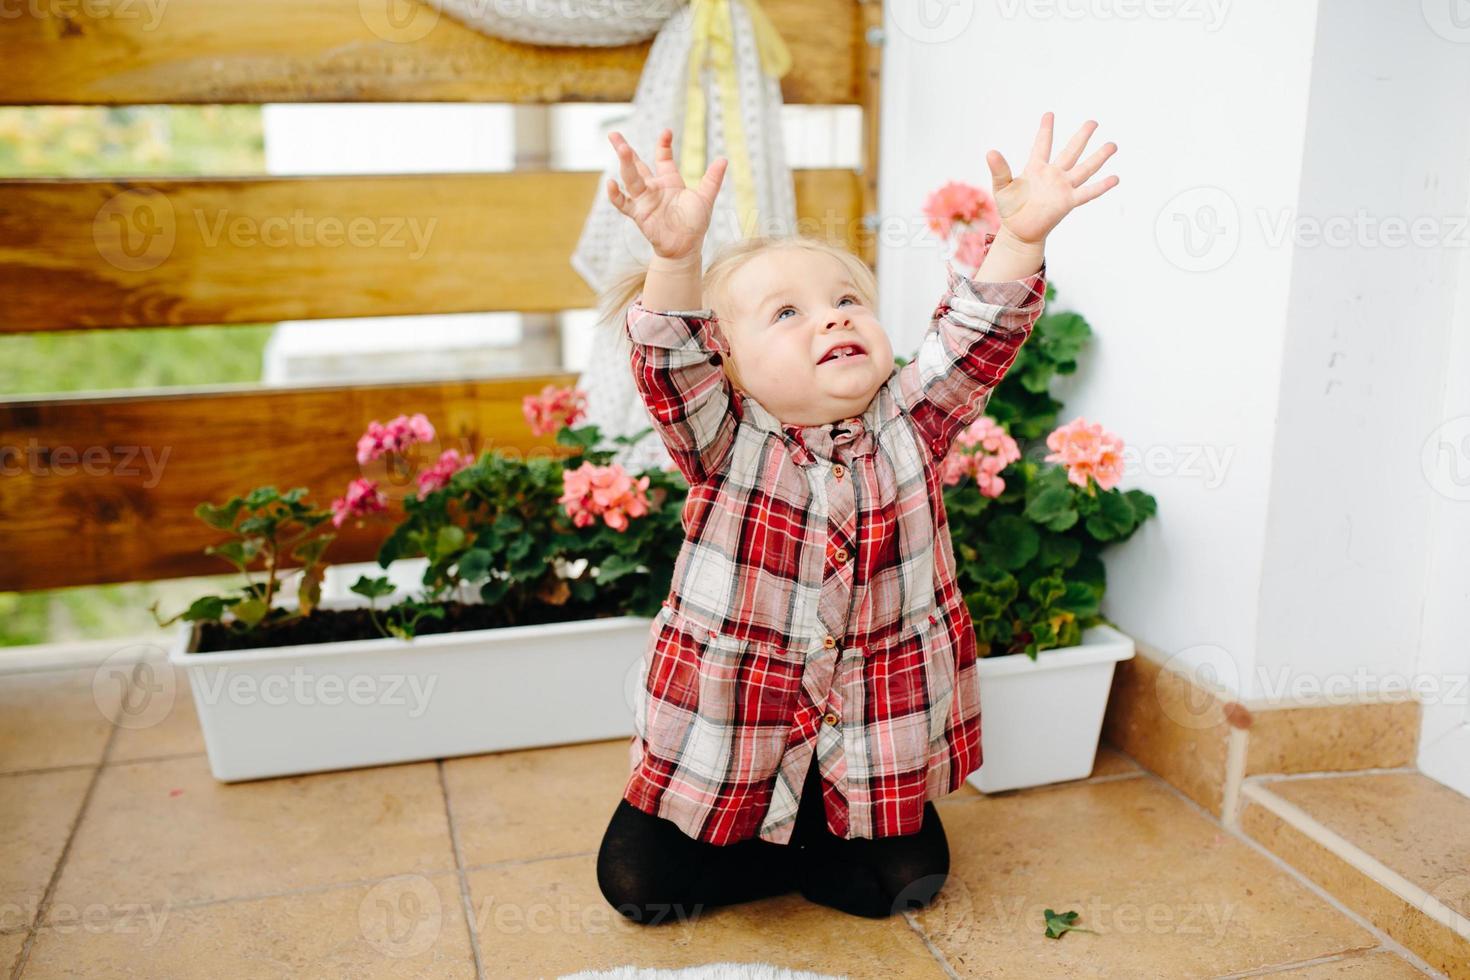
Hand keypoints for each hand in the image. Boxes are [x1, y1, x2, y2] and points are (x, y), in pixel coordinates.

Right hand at [606, 128, 727, 260]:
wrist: (686, 248)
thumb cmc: (694, 224)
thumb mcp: (705, 198)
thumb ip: (712, 179)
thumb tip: (724, 159)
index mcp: (669, 180)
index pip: (663, 157)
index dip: (663, 144)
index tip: (667, 132)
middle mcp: (654, 187)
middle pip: (636, 164)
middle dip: (625, 149)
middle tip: (613, 134)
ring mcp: (644, 200)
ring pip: (630, 178)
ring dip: (625, 164)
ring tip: (621, 148)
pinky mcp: (638, 214)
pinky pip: (623, 203)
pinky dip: (616, 195)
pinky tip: (611, 183)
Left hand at [985, 112, 1118, 246]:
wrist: (1019, 231)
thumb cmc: (1010, 209)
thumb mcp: (1002, 187)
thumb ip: (999, 170)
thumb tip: (990, 152)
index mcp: (1036, 168)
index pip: (1042, 144)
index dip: (1046, 129)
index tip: (1049, 114)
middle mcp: (1053, 175)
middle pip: (1070, 151)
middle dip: (1082, 136)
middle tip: (1093, 122)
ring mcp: (1062, 187)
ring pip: (1084, 168)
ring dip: (1098, 157)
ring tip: (1112, 145)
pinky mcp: (1068, 202)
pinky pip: (1087, 193)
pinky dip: (1101, 186)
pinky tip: (1115, 178)